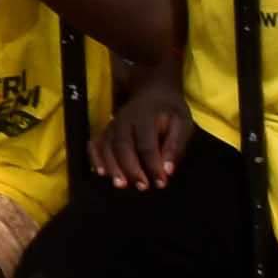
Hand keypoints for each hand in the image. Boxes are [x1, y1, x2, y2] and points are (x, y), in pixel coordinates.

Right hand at [91, 69, 192, 191]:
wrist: (152, 90)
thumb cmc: (169, 110)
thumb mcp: (182, 123)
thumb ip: (175, 145)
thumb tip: (168, 170)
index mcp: (145, 118)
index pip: (147, 145)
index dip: (153, 165)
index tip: (161, 183)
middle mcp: (124, 121)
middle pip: (123, 146)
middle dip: (131, 169)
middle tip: (142, 187)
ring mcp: (111, 125)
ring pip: (106, 146)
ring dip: (112, 167)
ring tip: (120, 185)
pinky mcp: (106, 130)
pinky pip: (95, 143)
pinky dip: (95, 158)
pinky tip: (99, 172)